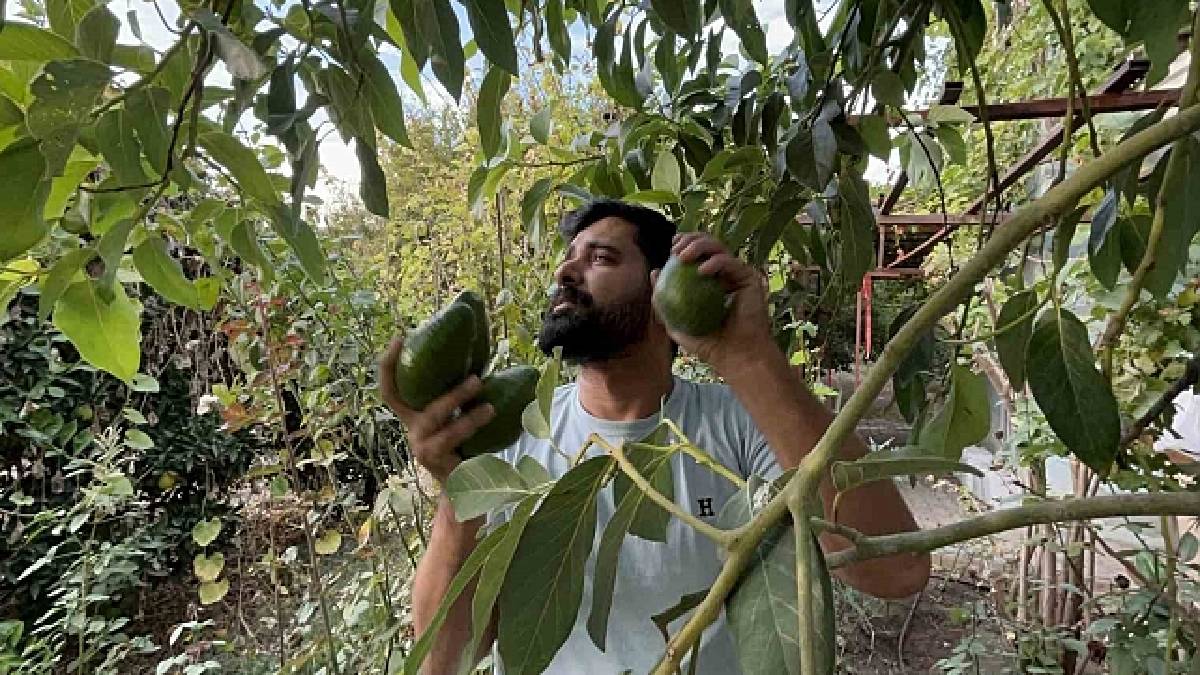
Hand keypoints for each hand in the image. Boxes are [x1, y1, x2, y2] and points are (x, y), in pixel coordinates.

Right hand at [378, 337, 494, 483]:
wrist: (460, 488)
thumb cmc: (460, 445)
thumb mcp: (452, 419)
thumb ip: (456, 398)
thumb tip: (479, 364)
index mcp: (413, 416)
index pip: (391, 390)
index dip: (389, 365)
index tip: (398, 339)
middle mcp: (413, 430)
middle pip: (423, 406)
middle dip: (449, 392)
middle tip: (477, 379)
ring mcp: (421, 447)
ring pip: (440, 423)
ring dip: (467, 414)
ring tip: (490, 406)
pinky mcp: (434, 461)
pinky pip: (453, 440)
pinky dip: (471, 426)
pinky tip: (489, 417)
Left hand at [653, 233, 777, 374]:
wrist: (734, 356)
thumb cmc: (707, 344)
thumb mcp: (676, 324)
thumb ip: (663, 301)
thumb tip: (654, 272)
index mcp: (709, 280)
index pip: (696, 254)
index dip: (683, 243)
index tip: (670, 247)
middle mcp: (725, 273)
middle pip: (708, 244)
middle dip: (690, 239)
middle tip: (675, 250)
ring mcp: (738, 274)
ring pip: (720, 247)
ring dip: (699, 246)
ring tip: (683, 257)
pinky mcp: (750, 279)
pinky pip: (731, 263)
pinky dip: (716, 263)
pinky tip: (702, 271)